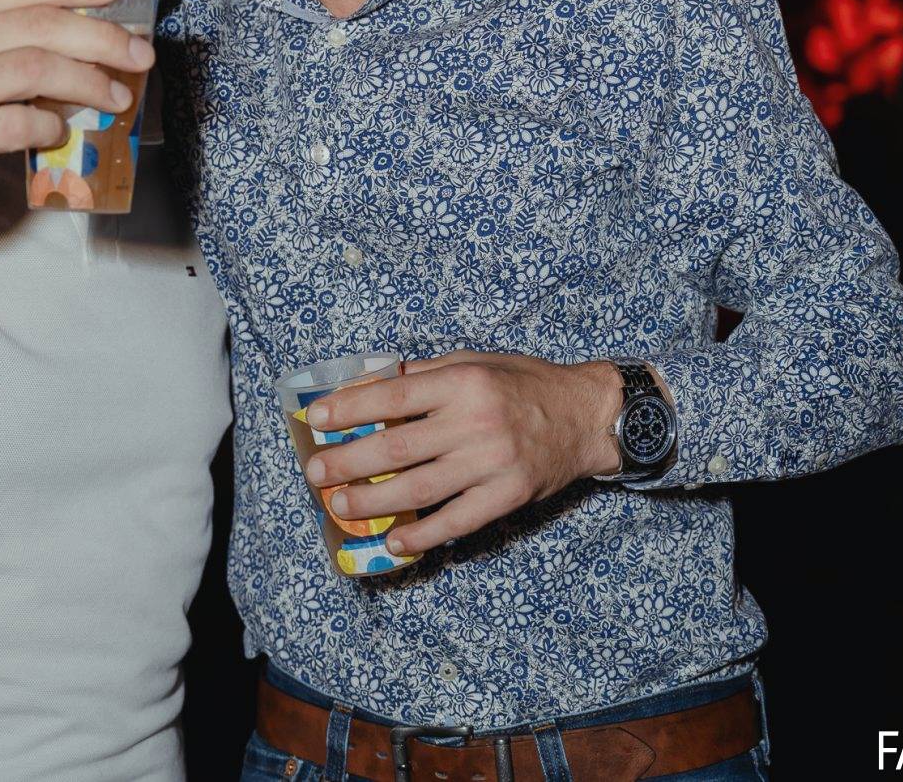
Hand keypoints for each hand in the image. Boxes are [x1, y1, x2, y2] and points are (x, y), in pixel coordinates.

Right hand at [0, 0, 154, 220]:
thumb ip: (13, 41)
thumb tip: (95, 38)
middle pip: (40, 25)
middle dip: (102, 38)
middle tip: (140, 55)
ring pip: (35, 69)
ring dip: (89, 82)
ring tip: (118, 98)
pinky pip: (18, 123)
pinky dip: (51, 127)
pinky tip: (62, 133)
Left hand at [302, 351, 625, 556]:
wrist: (587, 415)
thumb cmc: (524, 384)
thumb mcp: (474, 362)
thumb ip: (424, 376)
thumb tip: (368, 385)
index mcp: (462, 382)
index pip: (393, 397)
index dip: (349, 409)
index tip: (316, 420)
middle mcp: (475, 422)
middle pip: (397, 447)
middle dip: (348, 461)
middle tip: (315, 473)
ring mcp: (493, 463)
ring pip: (420, 489)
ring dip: (373, 501)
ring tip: (340, 505)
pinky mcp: (508, 495)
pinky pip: (458, 521)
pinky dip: (423, 534)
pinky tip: (393, 541)